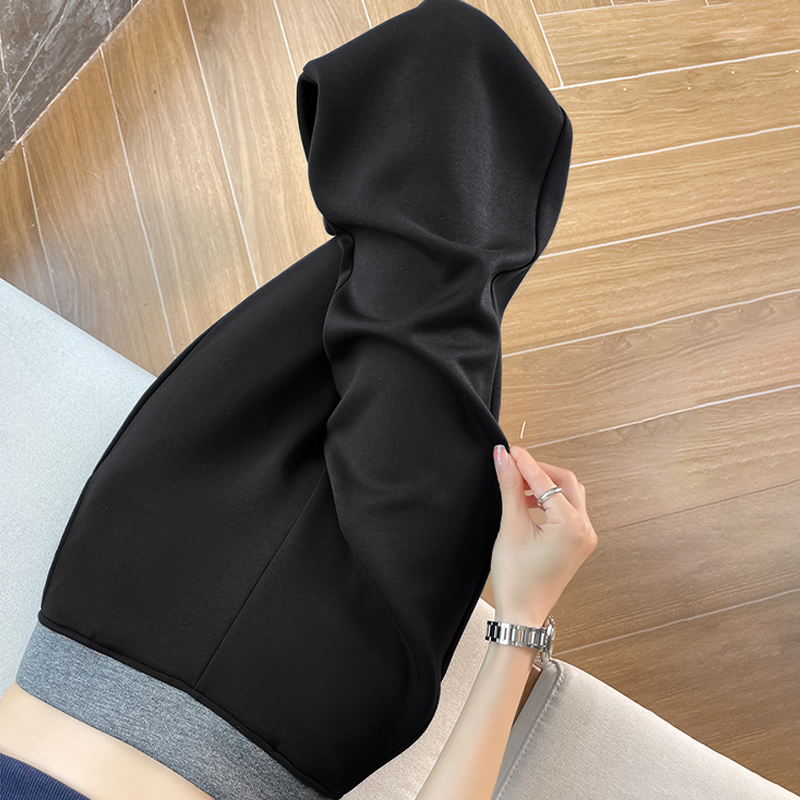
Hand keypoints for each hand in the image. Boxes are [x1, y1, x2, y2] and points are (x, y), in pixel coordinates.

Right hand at [489, 445, 596, 626]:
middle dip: (538, 471)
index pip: (547, 481)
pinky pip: (567, 511)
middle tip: (513, 465)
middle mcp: (585, 530)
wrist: (522, 614)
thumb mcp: (510, 526)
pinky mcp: (577, 543)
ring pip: (568, 495)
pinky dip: (549, 501)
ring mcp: (584, 537)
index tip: (508, 451)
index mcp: (572, 526)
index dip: (525, 463)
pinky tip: (528, 502)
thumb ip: (509, 487)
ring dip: (544, 486)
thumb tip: (503, 458)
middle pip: (565, 482)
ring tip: (517, 485)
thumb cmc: (517, 580)